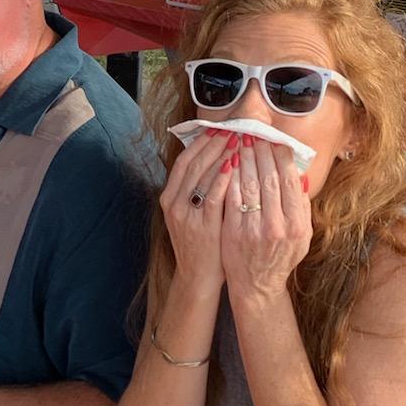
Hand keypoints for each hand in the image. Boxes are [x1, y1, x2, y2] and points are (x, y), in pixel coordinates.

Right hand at [159, 128, 236, 293]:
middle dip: (211, 144)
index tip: (218, 128)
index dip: (201, 143)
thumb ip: (202, 189)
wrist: (199, 277)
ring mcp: (185, 215)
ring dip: (219, 155)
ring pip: (200, 176)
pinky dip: (223, 178)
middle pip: (191, 164)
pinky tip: (235, 165)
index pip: (184, 161)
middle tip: (230, 129)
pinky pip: (212, 196)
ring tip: (236, 140)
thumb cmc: (203, 243)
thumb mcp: (195, 213)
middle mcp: (173, 203)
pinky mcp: (201, 226)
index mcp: (170, 197)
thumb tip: (220, 160)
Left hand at [221, 136, 311, 300]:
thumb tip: (298, 175)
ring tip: (239, 140)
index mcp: (298, 225)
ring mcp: (254, 229)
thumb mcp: (302, 236)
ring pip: (249, 185)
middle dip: (260, 152)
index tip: (274, 139)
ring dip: (244, 159)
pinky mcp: (233, 232)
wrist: (257, 285)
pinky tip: (227, 162)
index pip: (288, 181)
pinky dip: (230, 177)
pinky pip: (231, 197)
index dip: (280, 157)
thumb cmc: (281, 257)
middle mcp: (278, 226)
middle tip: (253, 132)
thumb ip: (301, 206)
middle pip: (269, 178)